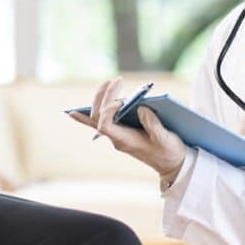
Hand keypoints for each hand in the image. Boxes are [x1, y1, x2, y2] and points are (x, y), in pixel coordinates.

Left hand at [68, 77, 186, 177]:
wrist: (171, 164)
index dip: (106, 112)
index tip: (119, 101)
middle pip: (97, 117)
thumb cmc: (169, 152)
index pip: (104, 126)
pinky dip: (86, 116)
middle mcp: (117, 138)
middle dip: (104, 97)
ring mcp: (117, 134)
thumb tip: (140, 107)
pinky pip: (99, 123)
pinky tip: (74, 112)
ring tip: (112, 82)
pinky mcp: (121, 131)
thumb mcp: (165, 139)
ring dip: (100, 98)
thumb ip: (153, 125)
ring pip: (96, 117)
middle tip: (117, 80)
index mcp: (126, 141)